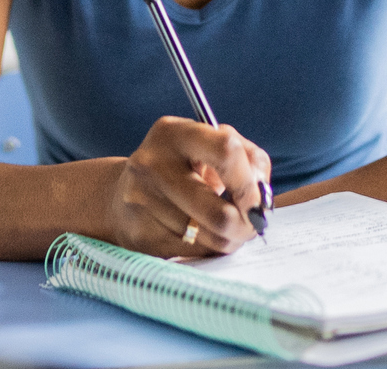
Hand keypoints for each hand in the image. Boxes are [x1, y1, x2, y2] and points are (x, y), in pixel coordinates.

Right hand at [107, 116, 270, 256]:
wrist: (125, 193)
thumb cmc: (182, 167)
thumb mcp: (212, 145)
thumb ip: (248, 159)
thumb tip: (261, 199)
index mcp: (173, 133)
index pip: (226, 152)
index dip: (250, 183)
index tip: (257, 200)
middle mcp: (152, 164)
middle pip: (219, 213)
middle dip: (246, 225)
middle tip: (252, 225)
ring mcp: (141, 201)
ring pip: (210, 238)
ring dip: (230, 239)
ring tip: (228, 228)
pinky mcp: (139, 234)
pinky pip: (193, 253)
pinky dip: (208, 248)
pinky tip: (202, 234)